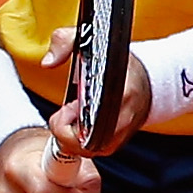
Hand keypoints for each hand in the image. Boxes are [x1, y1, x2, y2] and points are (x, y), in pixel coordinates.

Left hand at [34, 25, 146, 154]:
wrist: (146, 75)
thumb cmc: (114, 59)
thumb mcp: (89, 40)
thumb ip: (64, 42)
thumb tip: (47, 62)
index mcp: (121, 90)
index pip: (94, 119)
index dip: (71, 120)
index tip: (68, 107)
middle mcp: (126, 115)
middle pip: (88, 143)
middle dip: (67, 132)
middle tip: (66, 112)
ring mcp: (125, 130)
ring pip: (91, 150)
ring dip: (72, 138)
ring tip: (72, 116)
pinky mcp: (122, 139)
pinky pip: (97, 151)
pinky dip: (82, 142)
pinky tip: (79, 124)